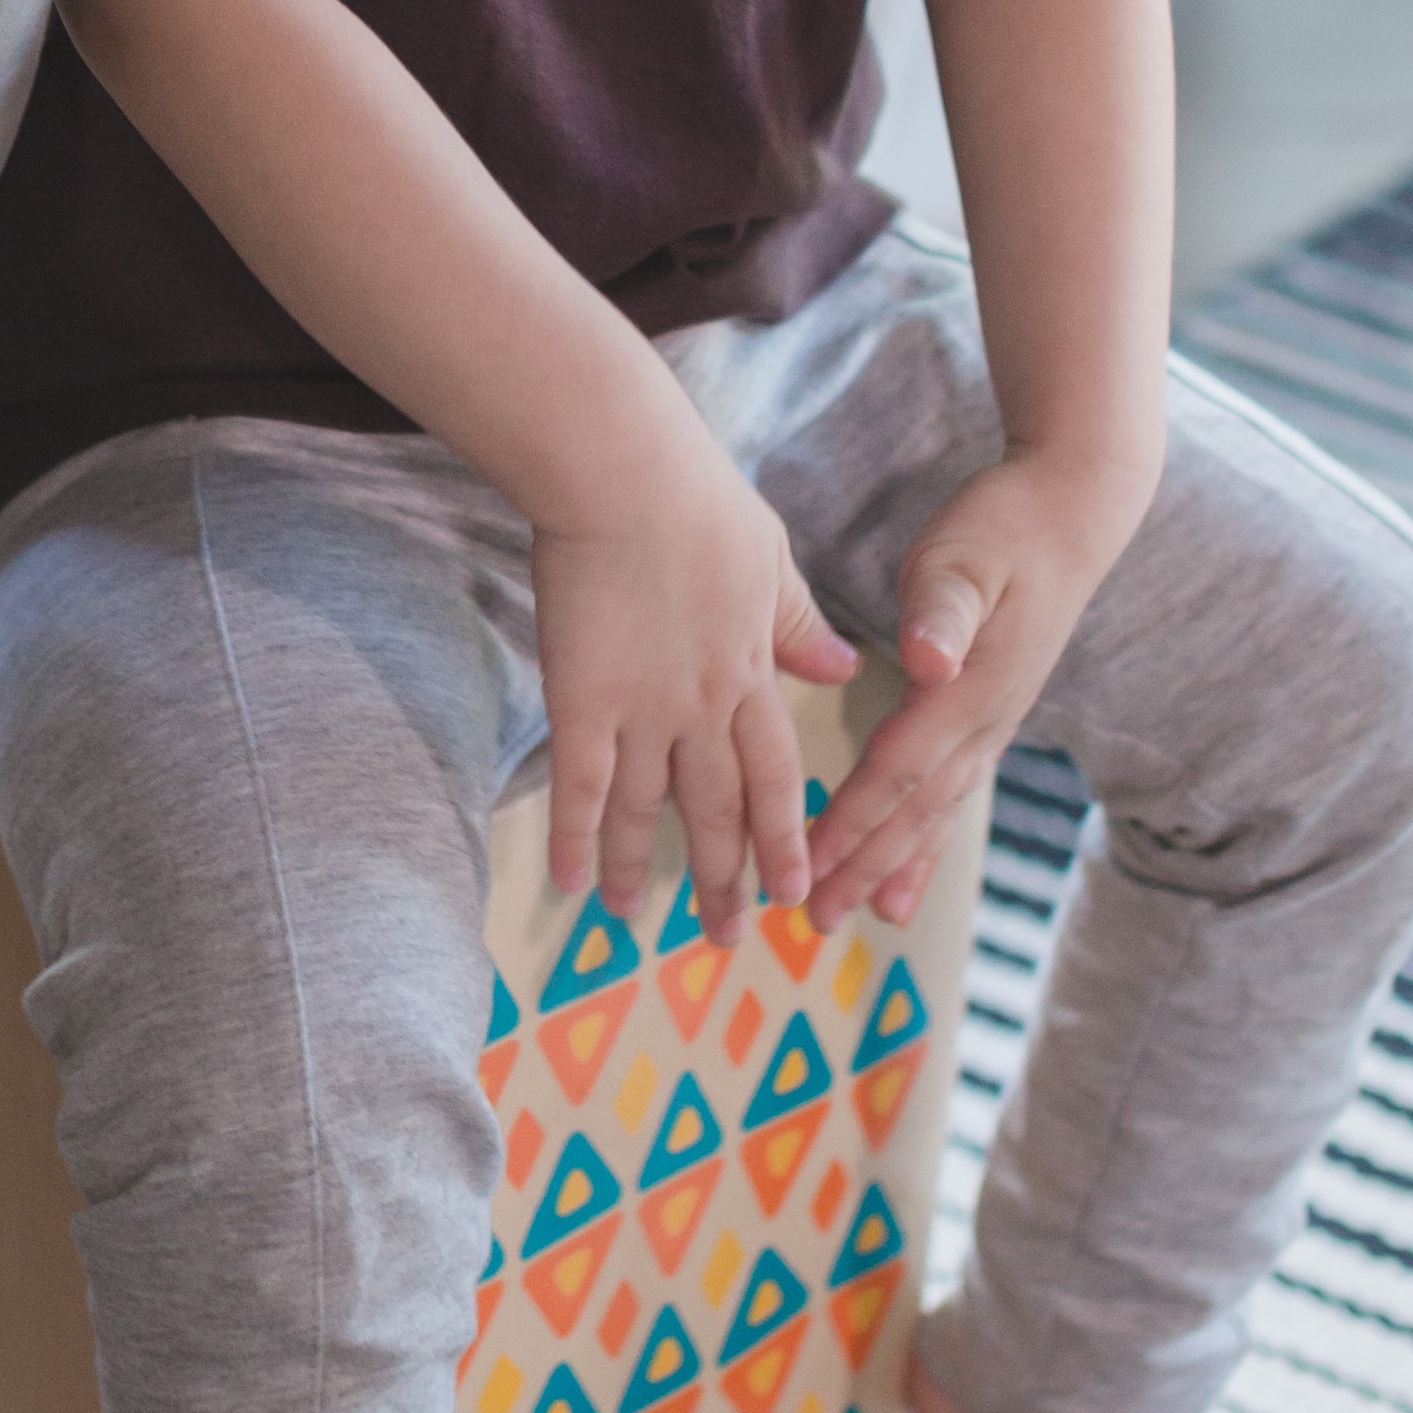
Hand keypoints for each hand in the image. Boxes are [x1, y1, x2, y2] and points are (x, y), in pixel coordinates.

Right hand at [536, 438, 862, 945]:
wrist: (628, 477)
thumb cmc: (698, 499)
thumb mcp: (771, 560)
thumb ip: (799, 622)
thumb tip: (842, 668)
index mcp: (753, 671)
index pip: (774, 775)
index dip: (782, 837)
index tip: (791, 888)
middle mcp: (705, 706)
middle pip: (718, 809)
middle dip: (724, 877)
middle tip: (726, 936)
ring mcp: (643, 708)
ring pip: (650, 809)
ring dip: (646, 869)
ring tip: (636, 922)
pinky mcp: (582, 697)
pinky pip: (582, 785)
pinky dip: (578, 837)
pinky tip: (570, 882)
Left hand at [801, 450, 1153, 931]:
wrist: (1072, 514)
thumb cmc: (1005, 525)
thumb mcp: (966, 555)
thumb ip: (945, 609)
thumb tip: (930, 658)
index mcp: (969, 688)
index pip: (898, 767)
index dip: (852, 818)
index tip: (808, 862)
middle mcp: (985, 719)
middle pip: (915, 807)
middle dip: (865, 865)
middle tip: (817, 918)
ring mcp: (993, 722)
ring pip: (937, 810)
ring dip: (898, 864)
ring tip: (869, 918)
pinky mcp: (989, 714)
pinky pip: (952, 792)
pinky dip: (927, 838)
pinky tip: (909, 873)